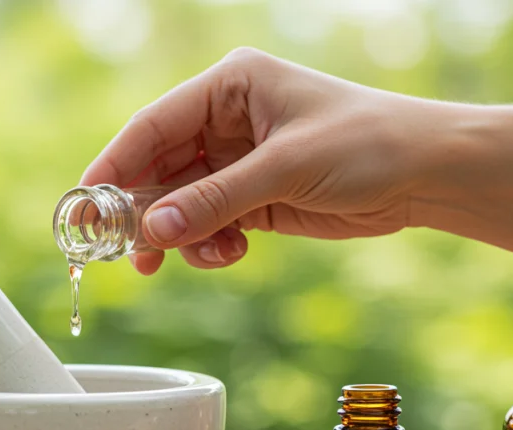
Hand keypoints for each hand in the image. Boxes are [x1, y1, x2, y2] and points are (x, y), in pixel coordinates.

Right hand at [80, 47, 451, 274]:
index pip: (153, 124)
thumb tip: (154, 231)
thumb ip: (215, 200)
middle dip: (144, 210)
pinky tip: (230, 252)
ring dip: (178, 234)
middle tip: (125, 251)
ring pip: (181, 201)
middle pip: (159, 167)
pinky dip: (209, 244)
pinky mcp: (256, 197)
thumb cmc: (368, 144)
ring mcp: (240, 160)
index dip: (114, 164)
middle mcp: (229, 120)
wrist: (427, 174)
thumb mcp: (285, 169)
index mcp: (231, 87)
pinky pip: (210, 223)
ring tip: (182, 259)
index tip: (86, 205)